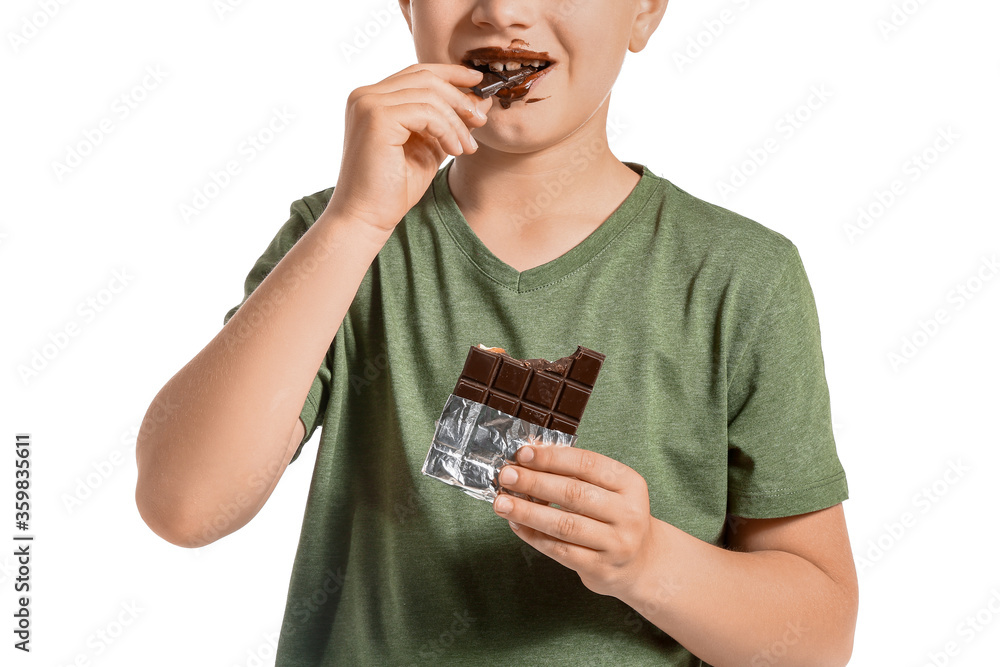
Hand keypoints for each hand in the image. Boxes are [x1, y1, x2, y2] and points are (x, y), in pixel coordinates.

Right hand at [325, 63, 492, 233]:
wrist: (367, 217)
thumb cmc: (393, 188)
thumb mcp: (429, 147)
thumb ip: (448, 122)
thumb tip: (481, 100)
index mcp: (373, 99)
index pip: (417, 72)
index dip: (450, 73)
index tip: (478, 81)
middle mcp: (365, 95)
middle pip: (425, 77)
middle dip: (460, 97)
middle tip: (480, 121)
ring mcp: (368, 104)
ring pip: (429, 95)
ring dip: (456, 121)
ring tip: (467, 147)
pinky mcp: (376, 118)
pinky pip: (426, 112)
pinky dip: (447, 130)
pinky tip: (453, 150)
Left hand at [493, 444, 655, 598]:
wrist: (641, 562)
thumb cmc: (616, 517)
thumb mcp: (609, 489)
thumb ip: (575, 474)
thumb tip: (529, 457)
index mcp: (630, 484)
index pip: (587, 464)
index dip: (552, 457)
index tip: (523, 453)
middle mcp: (628, 514)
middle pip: (573, 494)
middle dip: (534, 483)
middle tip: (507, 476)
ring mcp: (616, 544)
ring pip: (564, 525)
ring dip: (528, 512)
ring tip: (502, 503)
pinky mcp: (600, 568)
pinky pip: (560, 551)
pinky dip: (534, 536)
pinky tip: (516, 524)